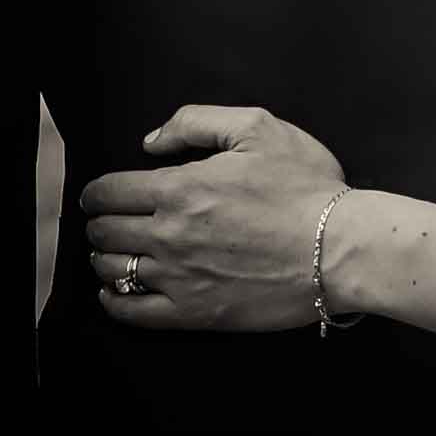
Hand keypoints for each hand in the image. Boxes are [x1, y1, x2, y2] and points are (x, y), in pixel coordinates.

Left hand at [81, 106, 344, 330]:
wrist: (337, 248)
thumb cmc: (304, 187)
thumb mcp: (258, 127)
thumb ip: (197, 122)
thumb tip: (153, 141)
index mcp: (182, 187)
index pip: (111, 191)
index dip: (97, 191)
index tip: (99, 193)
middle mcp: (171, 234)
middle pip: (106, 231)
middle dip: (99, 221)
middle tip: (106, 218)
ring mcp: (179, 278)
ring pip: (114, 270)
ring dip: (104, 256)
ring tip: (111, 250)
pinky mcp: (194, 313)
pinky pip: (133, 312)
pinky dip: (114, 300)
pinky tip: (114, 291)